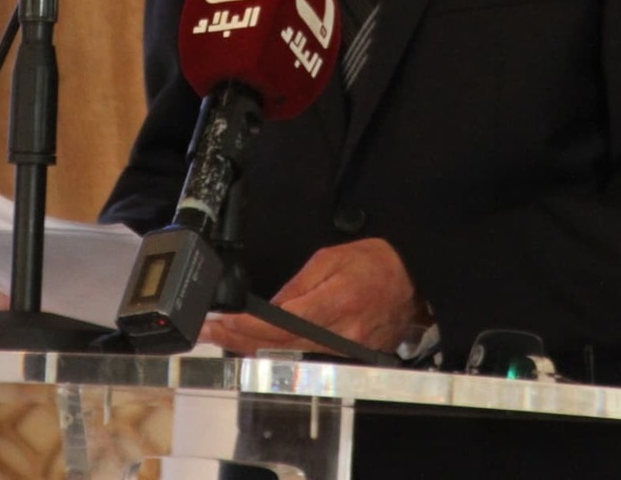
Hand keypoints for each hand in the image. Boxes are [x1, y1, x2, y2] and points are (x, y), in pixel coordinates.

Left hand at [200, 238, 430, 356]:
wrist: (411, 284)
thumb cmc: (375, 265)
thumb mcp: (330, 259)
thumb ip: (297, 286)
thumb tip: (268, 307)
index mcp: (337, 302)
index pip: (283, 323)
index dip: (248, 326)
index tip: (222, 321)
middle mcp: (341, 333)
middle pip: (280, 347)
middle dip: (239, 340)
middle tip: (209, 332)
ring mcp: (345, 351)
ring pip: (289, 359)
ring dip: (252, 349)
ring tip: (221, 338)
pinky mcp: (347, 359)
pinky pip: (305, 361)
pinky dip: (276, 355)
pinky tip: (253, 346)